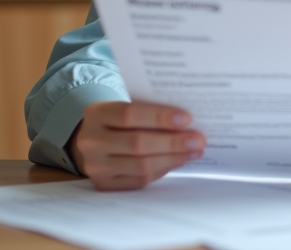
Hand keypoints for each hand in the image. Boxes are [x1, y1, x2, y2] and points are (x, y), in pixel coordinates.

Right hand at [69, 101, 205, 190]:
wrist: (93, 141)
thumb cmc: (118, 120)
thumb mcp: (125, 105)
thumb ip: (148, 109)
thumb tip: (187, 121)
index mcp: (96, 114)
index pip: (129, 114)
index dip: (159, 117)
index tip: (186, 118)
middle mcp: (91, 141)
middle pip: (137, 143)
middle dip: (173, 142)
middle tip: (198, 139)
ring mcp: (96, 166)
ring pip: (141, 165)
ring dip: (173, 158)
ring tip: (194, 151)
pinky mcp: (105, 184)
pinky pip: (140, 180)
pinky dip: (163, 170)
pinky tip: (178, 161)